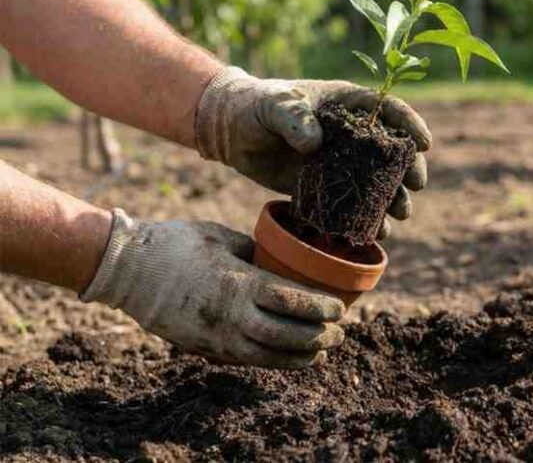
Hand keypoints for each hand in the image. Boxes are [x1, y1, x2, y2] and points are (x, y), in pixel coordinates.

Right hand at [81, 209, 345, 368]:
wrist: (125, 270)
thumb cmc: (176, 244)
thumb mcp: (222, 237)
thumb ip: (255, 251)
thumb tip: (280, 258)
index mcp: (240, 283)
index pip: (293, 302)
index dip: (321, 309)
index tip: (341, 309)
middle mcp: (232, 316)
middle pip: (287, 335)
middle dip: (319, 337)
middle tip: (340, 333)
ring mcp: (217, 337)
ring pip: (269, 356)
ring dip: (300, 356)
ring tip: (321, 351)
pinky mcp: (203, 348)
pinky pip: (247, 360)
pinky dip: (273, 361)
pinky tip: (289, 357)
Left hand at [193, 67, 430, 238]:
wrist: (231, 132)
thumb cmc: (254, 106)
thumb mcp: (272, 106)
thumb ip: (293, 118)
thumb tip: (315, 144)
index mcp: (348, 105)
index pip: (389, 110)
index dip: (410, 125)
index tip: (424, 144)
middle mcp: (354, 134)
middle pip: (394, 150)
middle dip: (410, 168)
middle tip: (416, 186)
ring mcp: (343, 163)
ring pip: (379, 181)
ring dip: (394, 198)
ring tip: (400, 215)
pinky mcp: (329, 188)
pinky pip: (354, 204)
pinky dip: (367, 219)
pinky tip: (376, 232)